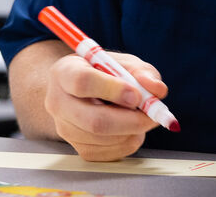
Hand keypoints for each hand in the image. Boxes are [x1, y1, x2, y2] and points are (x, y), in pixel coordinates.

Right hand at [43, 51, 168, 160]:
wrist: (81, 92)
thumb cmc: (103, 74)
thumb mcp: (122, 63)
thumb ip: (142, 72)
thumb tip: (157, 89)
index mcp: (65, 72)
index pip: (83, 82)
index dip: (113, 89)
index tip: (137, 95)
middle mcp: (58, 102)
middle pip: (93, 120)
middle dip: (130, 120)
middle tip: (152, 115)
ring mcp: (65, 129)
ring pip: (103, 139)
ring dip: (132, 130)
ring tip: (141, 116)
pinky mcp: (78, 148)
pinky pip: (109, 152)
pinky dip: (129, 141)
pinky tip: (130, 128)